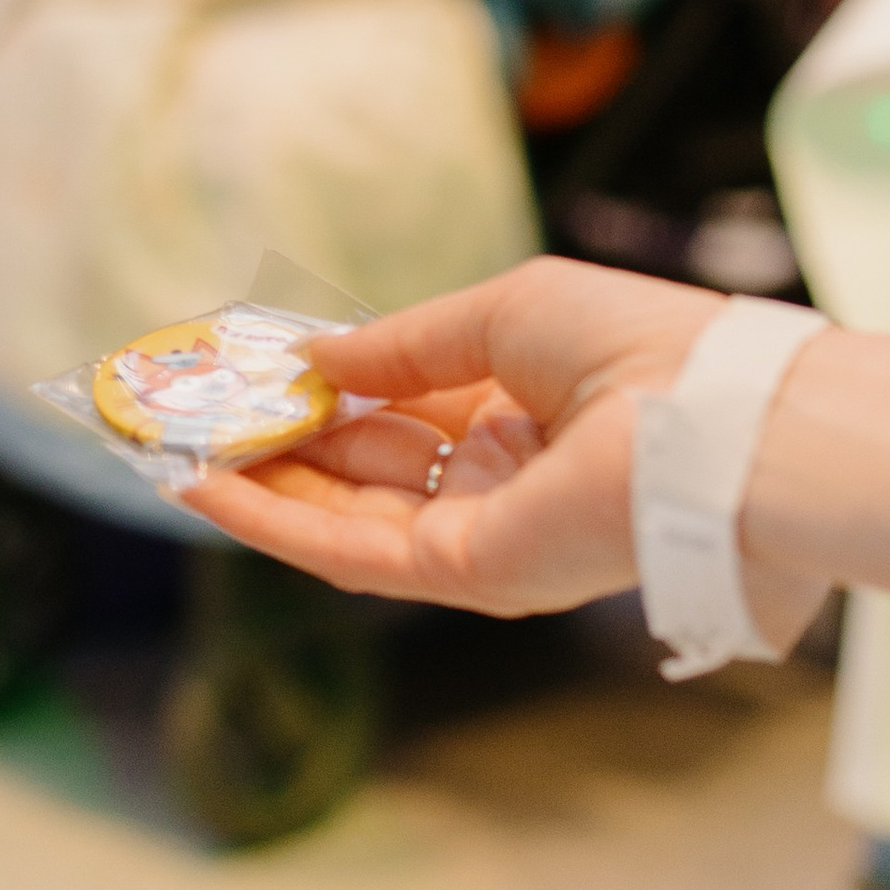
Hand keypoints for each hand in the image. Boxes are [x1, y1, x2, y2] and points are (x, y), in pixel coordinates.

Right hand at [178, 258, 826, 647]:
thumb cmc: (639, 347)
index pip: (402, 412)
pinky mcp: (468, 574)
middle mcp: (498, 484)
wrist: (718, 424)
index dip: (323, 392)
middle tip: (189, 414)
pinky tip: (209, 486)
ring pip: (342, 516)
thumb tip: (310, 359)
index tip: (249, 371)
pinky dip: (275, 520)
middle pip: (361, 471)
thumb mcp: (500, 316)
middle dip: (273, 442)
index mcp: (524, 417)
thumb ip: (399, 348)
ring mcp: (481, 536)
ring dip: (255, 484)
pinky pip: (350, 550)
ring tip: (171, 448)